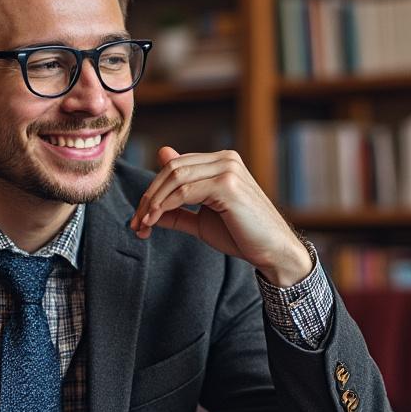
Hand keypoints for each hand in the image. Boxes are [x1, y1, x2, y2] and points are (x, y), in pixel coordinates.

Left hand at [130, 146, 311, 286]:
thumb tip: (151, 197)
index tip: (140, 218)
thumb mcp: (202, 220)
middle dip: (150, 197)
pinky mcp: (227, 184)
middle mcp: (226, 159)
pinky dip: (165, 206)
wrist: (273, 252)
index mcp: (221, 162)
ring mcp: (228, 169)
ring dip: (153, 203)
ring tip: (143, 225)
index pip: (176, 166)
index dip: (153, 190)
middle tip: (137, 223)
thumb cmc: (242, 237)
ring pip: (175, 177)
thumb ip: (178, 205)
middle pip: (172, 168)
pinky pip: (184, 191)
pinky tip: (155, 222)